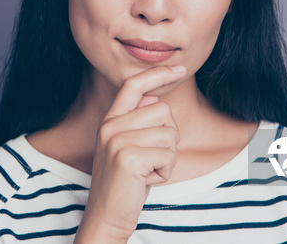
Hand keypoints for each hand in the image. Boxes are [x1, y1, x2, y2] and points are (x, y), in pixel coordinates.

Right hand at [74, 65, 185, 243]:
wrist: (106, 217)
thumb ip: (137, 122)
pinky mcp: (128, 157)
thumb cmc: (125, 184)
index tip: (179, 69)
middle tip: (151, 160)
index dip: (158, 74)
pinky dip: (165, 171)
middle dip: (169, 137)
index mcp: (110, 120)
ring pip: (169, 133)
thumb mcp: (128, 147)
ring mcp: (117, 140)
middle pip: (163, 111)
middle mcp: (110, 126)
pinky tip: (147, 180)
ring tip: (148, 170)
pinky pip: (168, 154)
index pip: (133, 85)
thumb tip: (156, 98)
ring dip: (168, 157)